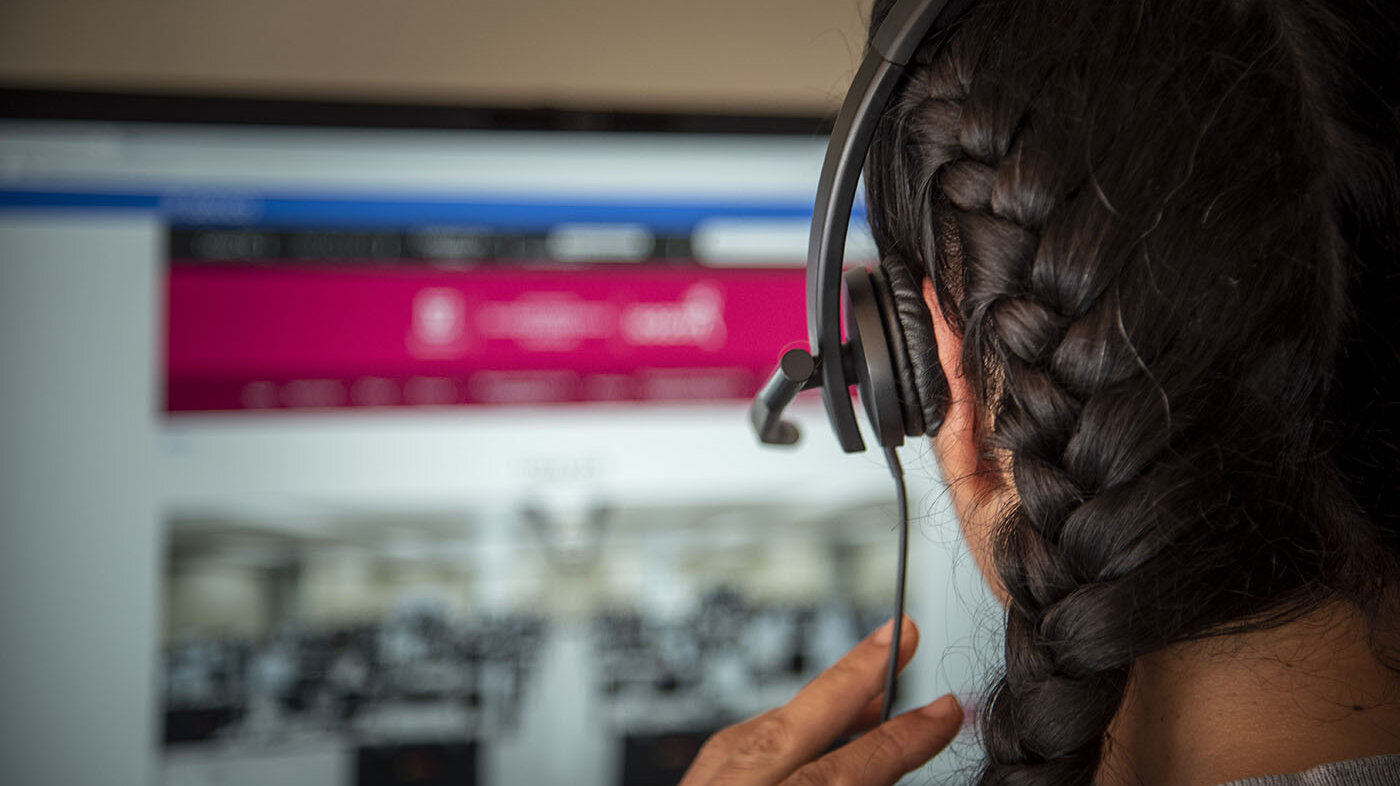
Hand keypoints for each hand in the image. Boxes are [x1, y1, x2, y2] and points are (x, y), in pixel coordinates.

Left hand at [680, 617, 962, 785]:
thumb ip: (853, 782)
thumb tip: (881, 754)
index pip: (846, 771)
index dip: (900, 738)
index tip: (944, 711)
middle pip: (789, 728)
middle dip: (850, 677)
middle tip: (900, 633)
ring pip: (750, 735)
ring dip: (812, 707)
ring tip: (864, 692)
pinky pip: (725, 755)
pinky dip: (768, 738)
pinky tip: (795, 736)